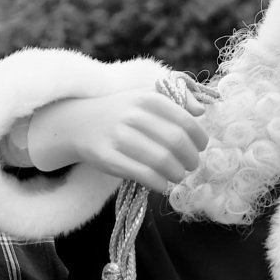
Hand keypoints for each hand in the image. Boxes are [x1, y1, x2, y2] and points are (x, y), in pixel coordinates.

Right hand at [24, 86, 209, 191]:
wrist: (78, 123)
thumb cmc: (121, 112)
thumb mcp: (146, 96)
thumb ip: (176, 98)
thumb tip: (200, 111)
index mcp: (148, 98)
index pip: (186, 121)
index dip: (199, 139)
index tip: (200, 147)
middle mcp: (134, 115)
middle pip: (176, 142)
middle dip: (191, 159)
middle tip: (191, 165)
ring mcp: (119, 137)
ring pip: (162, 161)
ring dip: (177, 174)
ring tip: (178, 175)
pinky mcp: (108, 158)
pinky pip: (144, 175)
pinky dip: (160, 184)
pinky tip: (162, 184)